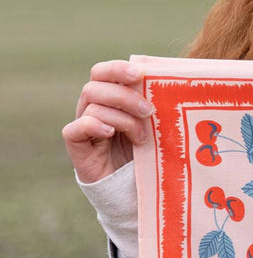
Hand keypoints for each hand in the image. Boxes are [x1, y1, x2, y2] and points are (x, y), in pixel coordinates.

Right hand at [62, 60, 151, 183]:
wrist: (131, 188)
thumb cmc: (145, 154)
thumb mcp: (153, 129)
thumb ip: (154, 108)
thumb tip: (171, 87)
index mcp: (108, 99)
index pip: (103, 73)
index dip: (117, 69)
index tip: (139, 73)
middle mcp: (91, 108)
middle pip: (96, 86)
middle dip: (125, 96)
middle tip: (148, 111)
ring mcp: (82, 125)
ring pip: (92, 106)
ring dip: (122, 119)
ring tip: (141, 138)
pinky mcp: (76, 145)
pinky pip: (76, 128)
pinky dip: (93, 126)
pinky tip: (109, 133)